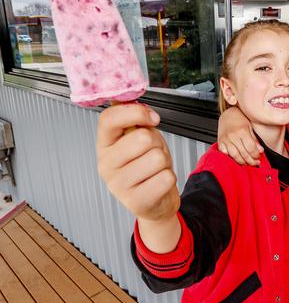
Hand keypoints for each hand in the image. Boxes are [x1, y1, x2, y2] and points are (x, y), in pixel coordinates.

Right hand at [96, 103, 179, 220]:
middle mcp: (106, 165)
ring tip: (155, 169)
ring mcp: (118, 185)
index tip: (152, 117)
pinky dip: (169, 178)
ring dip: (164, 162)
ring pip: (157, 158)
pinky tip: (157, 183)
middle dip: (157, 143)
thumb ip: (135, 119)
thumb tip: (132, 101)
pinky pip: (166, 178)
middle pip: (142, 138)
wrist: (155, 200)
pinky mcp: (135, 201)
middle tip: (152, 153)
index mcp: (104, 145)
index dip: (135, 112)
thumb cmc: (147, 166)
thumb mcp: (139, 137)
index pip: (108, 119)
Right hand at [216, 107, 262, 165]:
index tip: (258, 156)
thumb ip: (255, 140)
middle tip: (255, 162)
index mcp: (242, 131)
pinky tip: (237, 159)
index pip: (251, 148)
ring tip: (247, 162)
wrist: (227, 114)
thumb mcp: (250, 127)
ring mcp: (225, 140)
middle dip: (251, 161)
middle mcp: (233, 136)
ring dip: (242, 162)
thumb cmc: (240, 119)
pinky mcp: (220, 143)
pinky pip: (225, 154)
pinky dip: (231, 159)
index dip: (256, 155)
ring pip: (235, 156)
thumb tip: (260, 150)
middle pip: (244, 154)